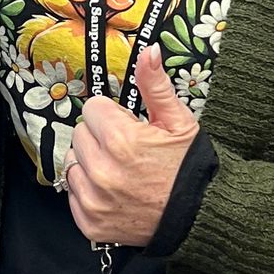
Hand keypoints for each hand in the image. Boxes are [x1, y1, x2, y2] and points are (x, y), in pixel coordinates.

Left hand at [64, 45, 199, 244]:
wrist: (200, 216)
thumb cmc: (189, 168)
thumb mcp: (178, 122)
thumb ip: (155, 85)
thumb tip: (149, 51)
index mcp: (121, 140)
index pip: (92, 109)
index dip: (113, 116)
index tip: (130, 128)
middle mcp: (102, 170)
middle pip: (80, 135)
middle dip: (101, 138)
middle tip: (128, 151)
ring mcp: (94, 200)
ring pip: (73, 164)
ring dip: (91, 164)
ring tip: (121, 172)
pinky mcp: (90, 222)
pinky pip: (73, 195)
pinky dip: (89, 192)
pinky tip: (115, 192)